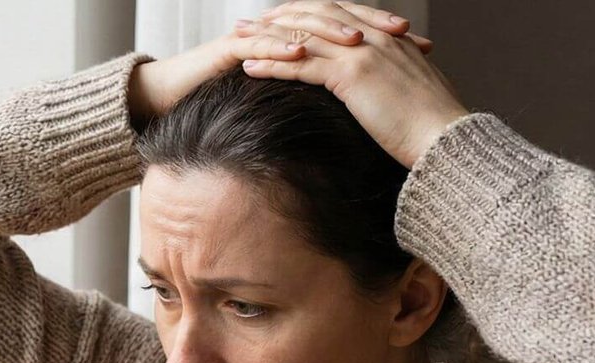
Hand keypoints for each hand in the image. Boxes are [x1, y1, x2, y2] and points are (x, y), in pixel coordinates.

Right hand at [130, 1, 423, 123]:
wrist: (175, 101)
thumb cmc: (231, 103)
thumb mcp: (289, 100)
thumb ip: (321, 96)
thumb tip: (367, 113)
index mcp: (302, 38)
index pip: (349, 27)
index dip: (383, 34)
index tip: (419, 46)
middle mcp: (282, 29)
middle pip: (332, 17)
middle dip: (367, 22)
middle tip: (399, 33)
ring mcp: (256, 35)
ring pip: (300, 25)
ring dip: (330, 31)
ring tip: (358, 41)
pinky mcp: (231, 48)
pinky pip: (260, 42)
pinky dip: (281, 47)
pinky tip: (303, 54)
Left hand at [237, 1, 468, 166]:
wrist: (445, 137)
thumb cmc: (429, 124)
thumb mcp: (407, 92)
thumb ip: (387, 81)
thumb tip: (374, 91)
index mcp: (387, 37)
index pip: (337, 15)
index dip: (305, 15)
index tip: (279, 20)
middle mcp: (374, 37)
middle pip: (316, 16)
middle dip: (279, 18)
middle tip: (248, 24)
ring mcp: (363, 52)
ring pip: (304, 37)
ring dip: (265, 39)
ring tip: (237, 42)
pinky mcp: (353, 75)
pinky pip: (303, 64)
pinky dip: (272, 65)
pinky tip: (249, 69)